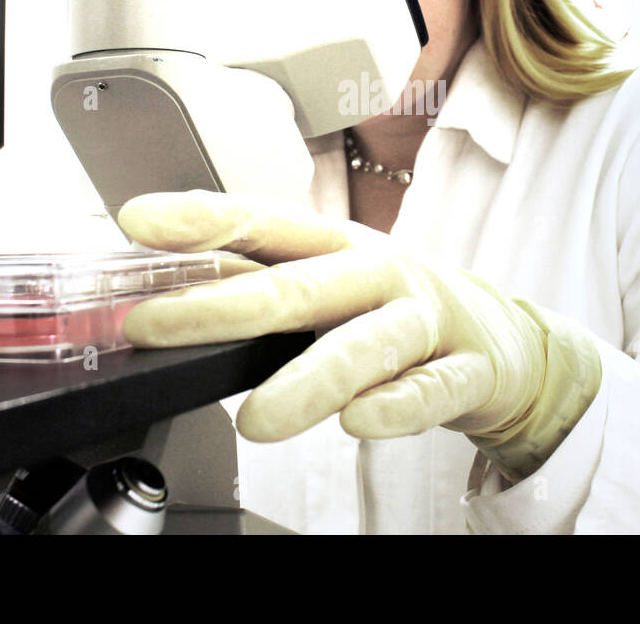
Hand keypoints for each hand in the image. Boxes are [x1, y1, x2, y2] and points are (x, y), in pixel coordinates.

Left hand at [117, 190, 601, 480]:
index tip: (139, 221)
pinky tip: (359, 421)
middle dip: (224, 305)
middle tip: (154, 327)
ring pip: (367, 345)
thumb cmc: (393, 305)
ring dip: (310, 379)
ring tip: (258, 420)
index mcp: (337, 244)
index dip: (204, 218)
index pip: (265, 223)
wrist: (500, 338)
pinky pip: (431, 390)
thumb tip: (159, 289)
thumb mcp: (328, 282)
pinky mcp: (465, 370)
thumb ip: (255, 283)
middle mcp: (379, 271)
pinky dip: (395, 405)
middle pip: (301, 285)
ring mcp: (426, 319)